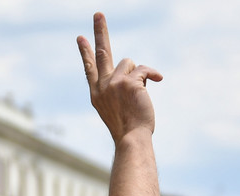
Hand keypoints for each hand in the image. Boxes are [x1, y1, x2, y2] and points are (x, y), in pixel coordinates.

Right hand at [77, 13, 162, 142]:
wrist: (132, 138)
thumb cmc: (128, 128)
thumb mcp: (116, 109)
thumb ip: (119, 90)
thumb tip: (136, 73)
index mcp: (96, 94)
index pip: (90, 68)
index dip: (86, 53)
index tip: (81, 38)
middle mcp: (102, 86)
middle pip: (101, 53)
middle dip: (100, 31)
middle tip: (98, 14)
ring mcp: (114, 83)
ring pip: (129, 63)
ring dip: (138, 75)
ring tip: (140, 94)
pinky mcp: (129, 82)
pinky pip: (144, 69)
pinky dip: (153, 74)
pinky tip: (158, 81)